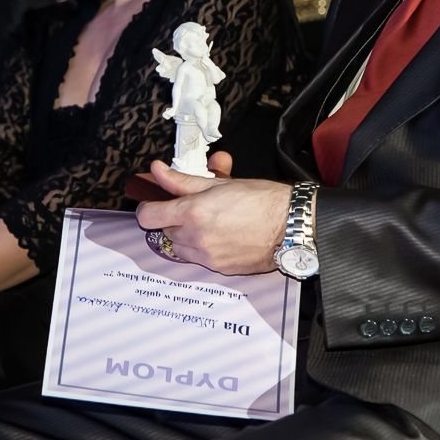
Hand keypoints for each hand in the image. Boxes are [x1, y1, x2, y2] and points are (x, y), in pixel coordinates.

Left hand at [135, 155, 291, 275]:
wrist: (290, 224)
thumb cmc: (261, 200)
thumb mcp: (219, 183)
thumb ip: (182, 180)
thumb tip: (158, 171)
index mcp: (193, 212)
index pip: (148, 216)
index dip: (149, 207)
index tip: (155, 202)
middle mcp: (196, 238)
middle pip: (164, 231)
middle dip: (173, 219)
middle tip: (193, 207)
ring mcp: (207, 256)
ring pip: (179, 247)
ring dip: (186, 235)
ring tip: (209, 222)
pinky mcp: (219, 269)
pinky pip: (199, 259)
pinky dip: (203, 248)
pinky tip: (222, 236)